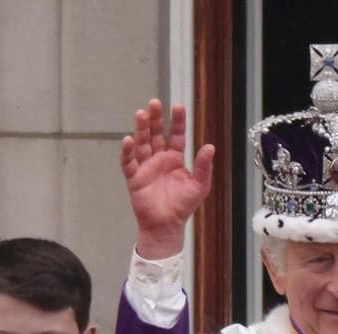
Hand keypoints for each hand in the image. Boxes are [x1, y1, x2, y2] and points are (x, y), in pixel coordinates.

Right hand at [120, 99, 215, 258]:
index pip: (176, 135)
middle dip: (155, 119)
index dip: (177, 121)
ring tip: (141, 114)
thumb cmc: (182, 206)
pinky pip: (128, 162)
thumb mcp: (199, 186)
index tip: (178, 106)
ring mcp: (145, 166)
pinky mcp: (134, 177)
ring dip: (140, 129)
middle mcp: (159, 159)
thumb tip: (210, 147)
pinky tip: (128, 140)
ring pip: (142, 143)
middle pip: (156, 134)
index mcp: (175, 158)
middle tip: (154, 103)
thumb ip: (203, 167)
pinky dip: (127, 152)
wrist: (167, 225)